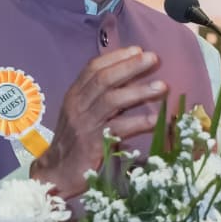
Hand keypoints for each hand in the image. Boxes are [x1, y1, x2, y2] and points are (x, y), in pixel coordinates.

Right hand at [30, 46, 166, 198]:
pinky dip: (140, 122)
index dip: (116, 57)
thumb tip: (129, 79)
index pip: (94, 68)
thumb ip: (99, 96)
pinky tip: (156, 118)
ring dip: (139, 91)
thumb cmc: (75, 140)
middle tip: (153, 58)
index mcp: (75, 94)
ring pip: (112, 100)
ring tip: (162, 86)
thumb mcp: (82, 113)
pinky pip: (119, 128)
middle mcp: (77, 105)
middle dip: (130, 66)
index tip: (138, 50)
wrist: (57, 171)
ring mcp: (85, 123)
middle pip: (103, 79)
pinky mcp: (93, 143)